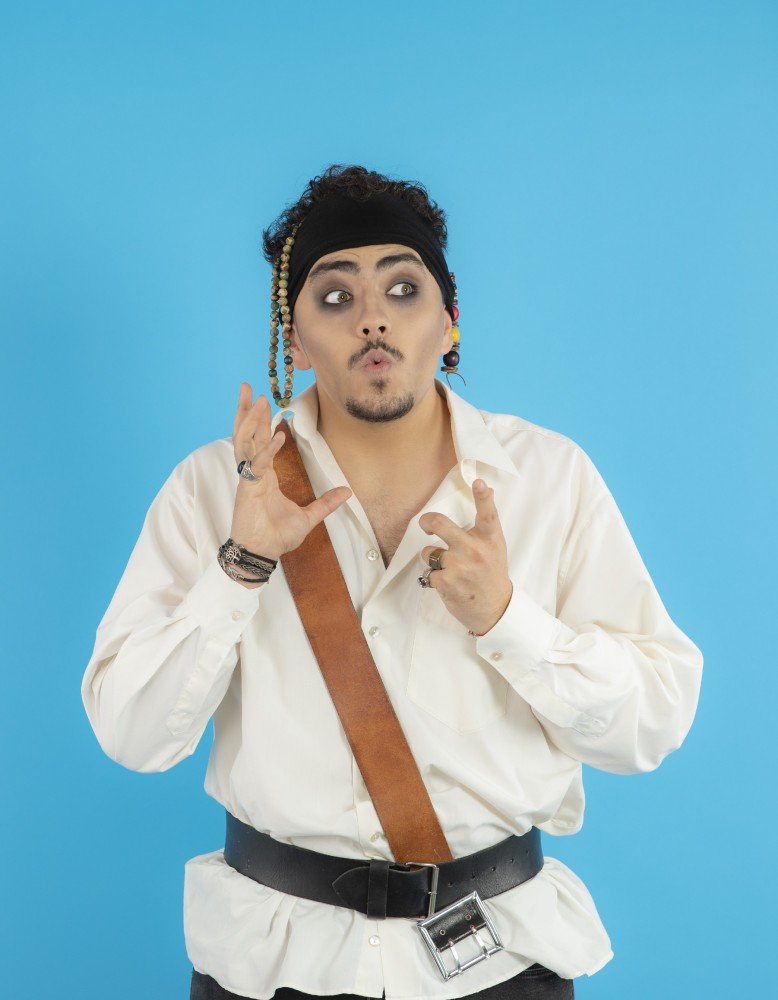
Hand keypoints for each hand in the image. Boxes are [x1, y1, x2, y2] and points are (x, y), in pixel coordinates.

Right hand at [230, 382, 351, 560]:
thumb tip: (347, 492)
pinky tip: (277, 435)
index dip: (259, 421)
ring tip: (255, 398)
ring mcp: (249, 479)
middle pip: (246, 434)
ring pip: (246, 442)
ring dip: (250, 420)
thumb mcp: (308, 517)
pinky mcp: (249, 489)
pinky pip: (257, 465)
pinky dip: (267, 450)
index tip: (263, 401)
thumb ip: (325, 503)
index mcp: (264, 475)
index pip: (258, 440)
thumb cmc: (276, 537)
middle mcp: (254, 472)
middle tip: (247, 386)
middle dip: (246, 410)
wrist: (262, 555)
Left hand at [419, 479, 512, 635]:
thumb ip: (485, 524)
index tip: (479, 483)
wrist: (494, 609)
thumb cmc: (491, 574)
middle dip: (427, 521)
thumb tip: (486, 489)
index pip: (488, 514)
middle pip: (441, 524)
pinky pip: (428, 572)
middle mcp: (475, 550)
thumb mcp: (495, 547)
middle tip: (426, 525)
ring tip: (449, 569)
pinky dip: (434, 578)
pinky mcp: (446, 581)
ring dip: (432, 559)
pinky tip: (449, 583)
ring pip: (428, 552)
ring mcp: (459, 566)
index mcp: (490, 539)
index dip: (483, 497)